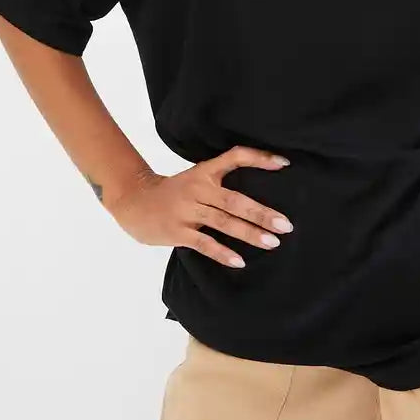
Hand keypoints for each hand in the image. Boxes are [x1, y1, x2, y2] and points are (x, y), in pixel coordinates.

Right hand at [105, 145, 294, 268]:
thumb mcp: (196, 180)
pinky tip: (240, 262)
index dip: (260, 158)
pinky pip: (204, 243)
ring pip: (224, 222)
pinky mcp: (177, 231)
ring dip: (250, 234)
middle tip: (286, 225)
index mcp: (204, 172)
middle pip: (235, 200)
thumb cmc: (172, 193)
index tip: (284, 164)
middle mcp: (198, 188)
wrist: (132, 201)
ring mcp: (187, 210)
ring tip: (273, 243)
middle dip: (262, 213)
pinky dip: (223, 253)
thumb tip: (259, 198)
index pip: (235, 157)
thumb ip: (220, 184)